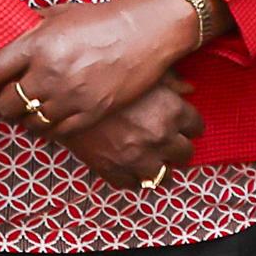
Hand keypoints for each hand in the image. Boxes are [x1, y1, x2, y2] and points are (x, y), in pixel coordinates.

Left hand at [0, 0, 197, 132]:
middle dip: (1, 104)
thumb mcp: (60, 13)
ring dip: (25, 119)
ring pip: (30, 122)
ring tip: (29, 111)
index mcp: (36, 46)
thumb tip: (9, 32)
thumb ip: (31, 27)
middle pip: (5, 105)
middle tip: (5, 100)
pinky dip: (49, 129)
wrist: (148, 31)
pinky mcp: (92, 111)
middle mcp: (49, 73)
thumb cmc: (105, 18)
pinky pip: (57, 132)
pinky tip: (50, 121)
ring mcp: (72, 96)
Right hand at [53, 79, 198, 184]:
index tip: (181, 124)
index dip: (189, 125)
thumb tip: (189, 87)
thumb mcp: (141, 71)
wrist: (58, 91)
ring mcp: (137, 156)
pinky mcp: (112, 169)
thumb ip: (171, 80)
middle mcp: (160, 136)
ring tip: (152, 159)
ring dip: (159, 168)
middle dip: (178, 148)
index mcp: (172, 110)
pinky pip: (131, 184)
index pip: (197, 127)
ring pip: (163, 176)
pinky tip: (129, 167)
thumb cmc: (103, 75)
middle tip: (168, 142)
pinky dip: (132, 178)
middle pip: (185, 153)